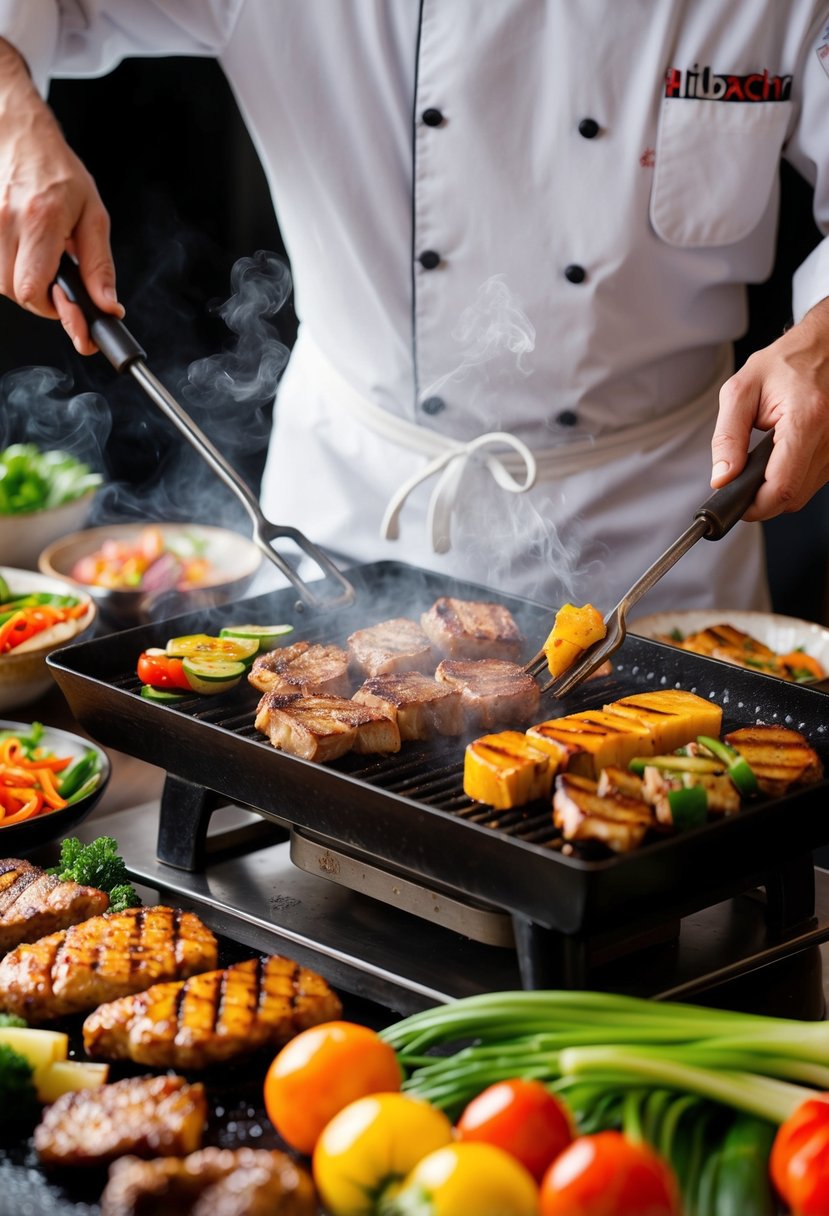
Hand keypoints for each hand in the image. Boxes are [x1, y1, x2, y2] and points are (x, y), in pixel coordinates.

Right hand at [0, 37, 121, 351]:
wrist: (17, 134)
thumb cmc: (55, 170)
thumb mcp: (92, 216)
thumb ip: (99, 265)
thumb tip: (107, 304)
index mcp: (41, 218)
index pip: (35, 289)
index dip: (58, 314)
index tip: (81, 331)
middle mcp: (6, 221)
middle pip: (17, 293)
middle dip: (44, 298)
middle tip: (61, 284)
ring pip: (2, 285)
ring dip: (26, 284)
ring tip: (41, 258)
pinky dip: (10, 269)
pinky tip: (23, 252)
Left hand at [711, 296, 828, 520]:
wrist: (824, 346)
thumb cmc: (786, 362)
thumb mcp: (741, 391)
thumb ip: (727, 437)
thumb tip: (722, 477)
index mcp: (806, 418)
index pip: (782, 485)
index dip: (756, 506)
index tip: (738, 506)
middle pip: (793, 497)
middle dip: (763, 500)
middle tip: (742, 483)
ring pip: (805, 493)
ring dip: (779, 488)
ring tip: (764, 460)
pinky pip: (815, 481)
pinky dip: (794, 478)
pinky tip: (783, 457)